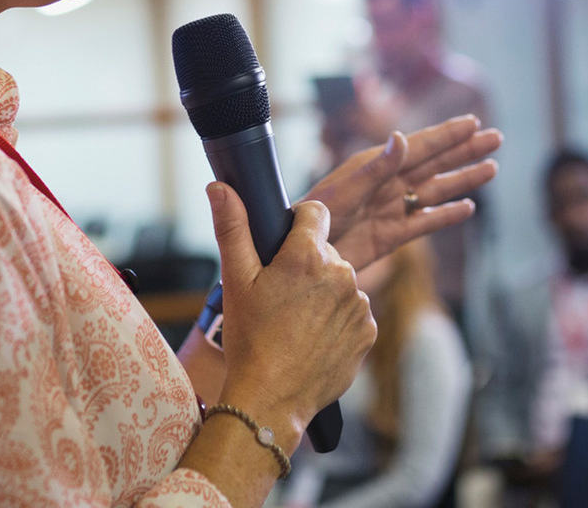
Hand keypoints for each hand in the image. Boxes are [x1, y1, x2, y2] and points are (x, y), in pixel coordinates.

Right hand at [207, 183, 375, 451]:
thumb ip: (232, 227)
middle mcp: (341, 272)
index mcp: (307, 255)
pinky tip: (314, 339)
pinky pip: (354, 312)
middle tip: (281, 298)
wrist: (271, 401)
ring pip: (341, 282)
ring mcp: (359, 302)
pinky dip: (337, 321)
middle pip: (327, 251)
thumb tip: (219, 186)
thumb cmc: (249, 340)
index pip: (316, 212)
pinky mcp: (369, 330)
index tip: (284, 249)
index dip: (299, 225)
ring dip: (324, 295)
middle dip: (308, 266)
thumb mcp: (236, 281)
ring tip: (296, 323)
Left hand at [304, 114, 499, 270]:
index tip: (474, 122)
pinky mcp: (391, 236)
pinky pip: (425, 222)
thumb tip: (404, 138)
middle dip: (465, 150)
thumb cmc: (311, 219)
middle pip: (435, 163)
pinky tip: (467, 208)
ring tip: (491, 169)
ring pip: (436, 190)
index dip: (448, 134)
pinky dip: (446, 215)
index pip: (420, 146)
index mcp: (375, 166)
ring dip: (463, 179)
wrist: (297, 258)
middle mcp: (387, 183)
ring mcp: (391, 209)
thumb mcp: (345, 191)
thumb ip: (376, 167)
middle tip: (497, 137)